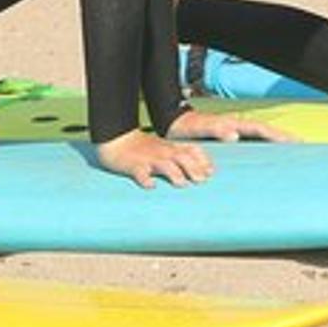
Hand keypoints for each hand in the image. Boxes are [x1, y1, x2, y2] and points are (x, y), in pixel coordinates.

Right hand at [96, 128, 213, 187]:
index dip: (202, 161)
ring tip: (180, 183)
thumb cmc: (144, 148)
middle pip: (181, 157)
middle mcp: (162, 152)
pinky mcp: (133, 166)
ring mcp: (148, 159)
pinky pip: (139, 173)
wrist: (117, 141)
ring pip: (163, 164)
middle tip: (200, 180)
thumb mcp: (166, 149)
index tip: (210, 173)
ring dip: (173, 172)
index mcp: (171, 148)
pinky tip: (150, 186)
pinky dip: (145, 179)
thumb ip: (183, 157)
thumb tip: (204, 173)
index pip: (191, 150)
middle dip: (192, 168)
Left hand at [166, 106, 296, 143]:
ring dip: (275, 144)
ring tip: (290, 152)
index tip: (295, 142)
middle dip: (284, 138)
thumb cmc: (186, 127)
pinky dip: (261, 148)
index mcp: (234, 125)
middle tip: (302, 146)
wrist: (174, 123)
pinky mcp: (227, 141)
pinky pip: (250, 144)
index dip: (278, 136)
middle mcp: (237, 128)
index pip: (262, 131)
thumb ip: (216, 129)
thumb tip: (235, 135)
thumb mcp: (200, 128)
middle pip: (266, 133)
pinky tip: (265, 158)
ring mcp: (233, 134)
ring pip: (260, 138)